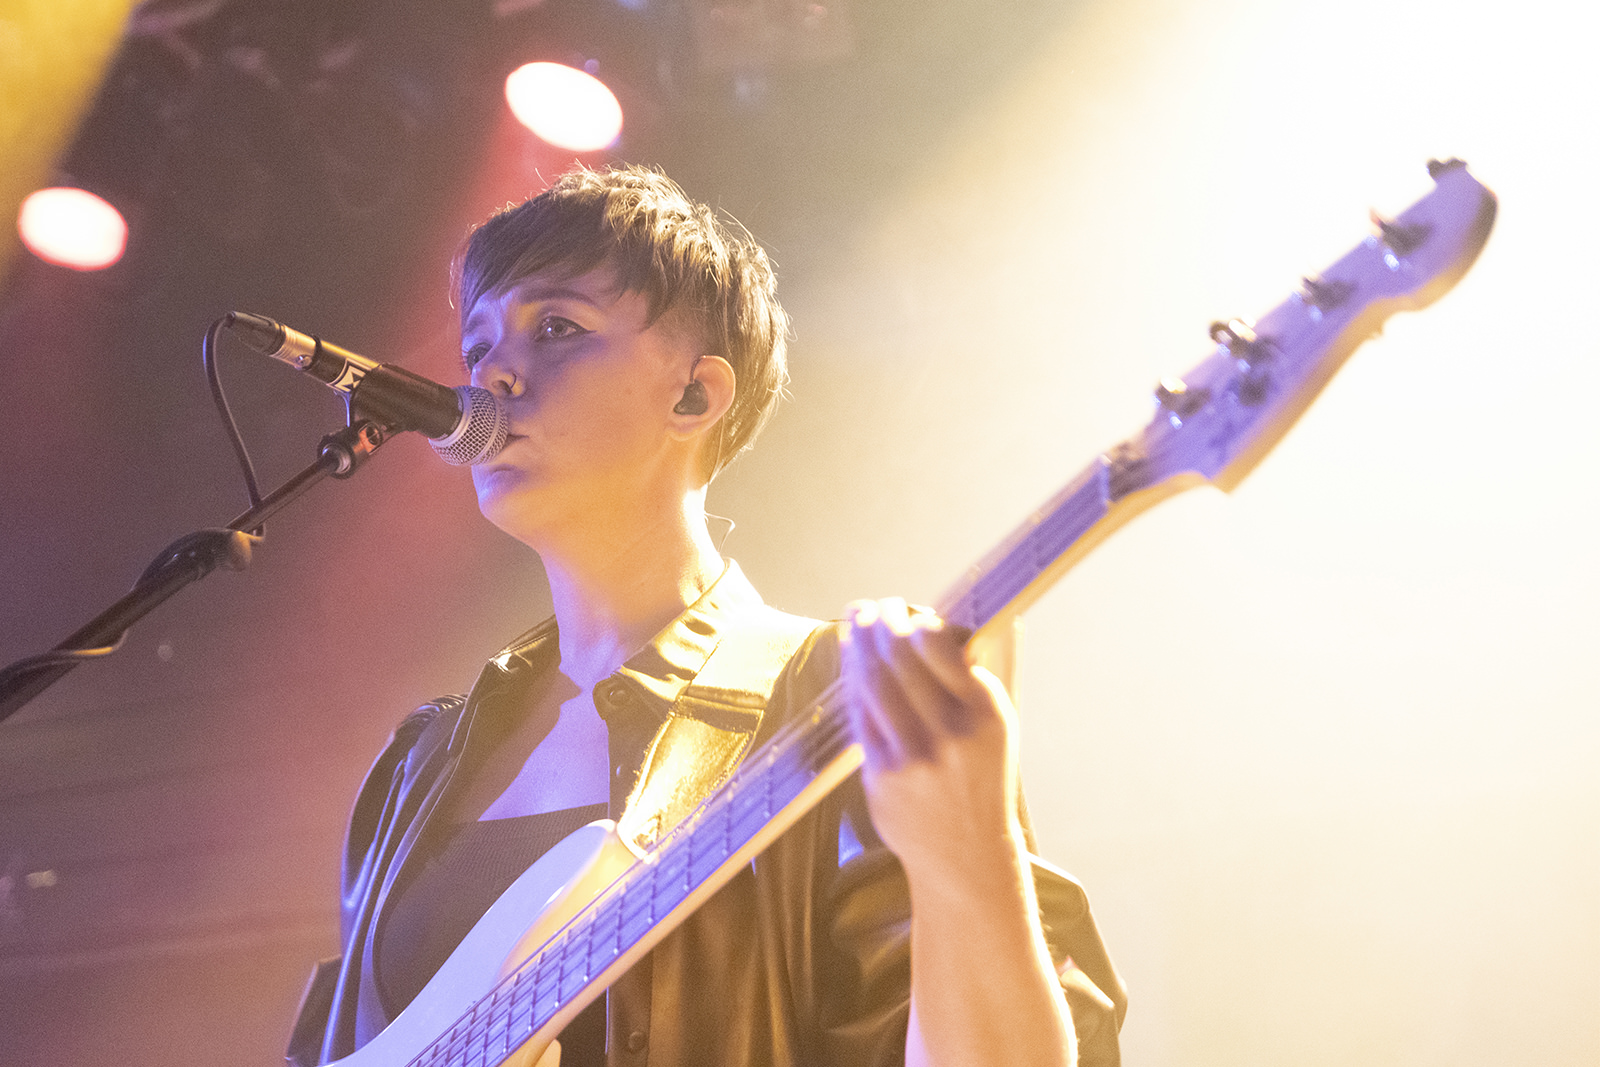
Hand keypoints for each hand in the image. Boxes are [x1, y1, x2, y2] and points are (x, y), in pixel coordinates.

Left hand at [839, 598, 1024, 881]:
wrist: (967, 853)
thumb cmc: (980, 776)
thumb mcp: (1000, 726)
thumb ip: (985, 672)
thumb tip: (983, 615)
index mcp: (987, 712)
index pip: (940, 647)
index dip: (915, 621)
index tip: (907, 609)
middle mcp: (953, 733)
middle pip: (900, 659)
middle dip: (880, 624)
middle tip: (871, 608)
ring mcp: (915, 755)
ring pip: (875, 683)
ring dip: (859, 646)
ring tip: (855, 623)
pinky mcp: (883, 775)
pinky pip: (861, 716)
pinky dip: (852, 682)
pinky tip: (851, 664)